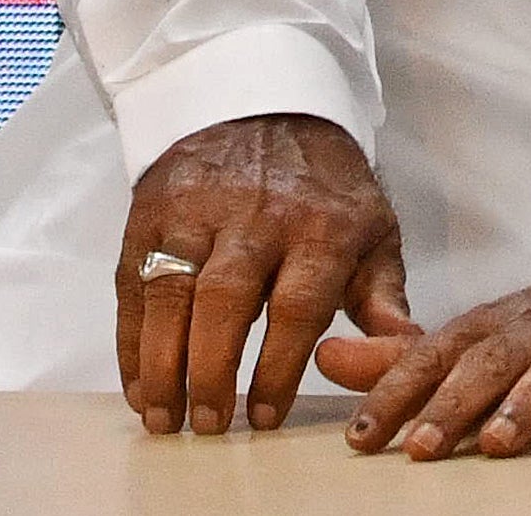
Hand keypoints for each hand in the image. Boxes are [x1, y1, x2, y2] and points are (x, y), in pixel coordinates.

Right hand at [124, 112, 412, 436]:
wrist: (267, 104)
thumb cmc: (325, 190)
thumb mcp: (372, 233)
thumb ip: (385, 303)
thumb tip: (399, 361)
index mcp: (321, 226)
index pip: (297, 305)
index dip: (278, 367)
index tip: (264, 416)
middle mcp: (257, 214)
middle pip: (226, 300)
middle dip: (212, 371)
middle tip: (207, 426)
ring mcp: (197, 208)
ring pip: (171, 291)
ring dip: (162, 363)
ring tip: (163, 418)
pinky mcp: (153, 208)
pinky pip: (134, 281)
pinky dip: (131, 340)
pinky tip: (139, 384)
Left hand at [327, 247, 530, 459]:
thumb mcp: (498, 330)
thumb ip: (415, 354)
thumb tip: (331, 358)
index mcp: (508, 321)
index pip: (442, 351)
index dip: (400, 390)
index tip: (363, 437)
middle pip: (496, 360)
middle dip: (454, 404)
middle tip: (419, 448)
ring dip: (525, 406)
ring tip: (495, 443)